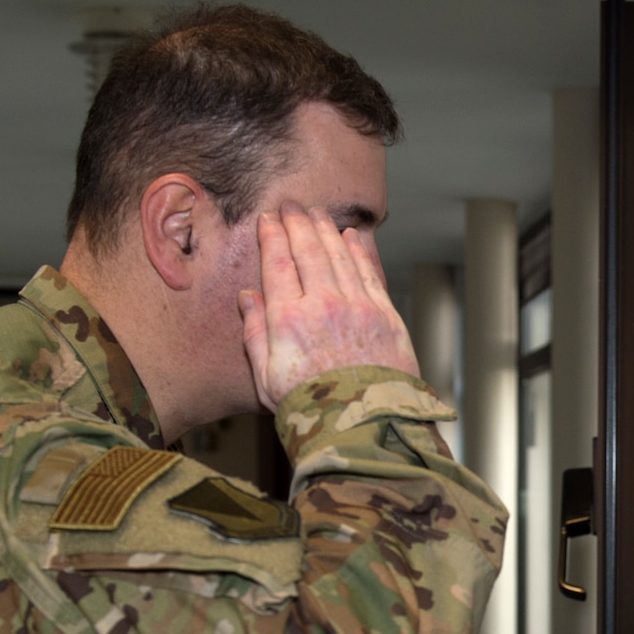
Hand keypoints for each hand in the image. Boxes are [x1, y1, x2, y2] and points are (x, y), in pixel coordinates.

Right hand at [238, 202, 419, 411]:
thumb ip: (255, 334)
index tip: (268, 219)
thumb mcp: (265, 379)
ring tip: (318, 214)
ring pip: (340, 255)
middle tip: (291, 206)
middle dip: (298, 222)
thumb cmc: (309, 409)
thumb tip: (247, 297)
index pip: (278, 263)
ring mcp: (358, 307)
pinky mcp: (386, 315)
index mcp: (288, 320)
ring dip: (327, 230)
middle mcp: (323, 305)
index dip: (273, 236)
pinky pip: (369, 272)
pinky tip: (352, 237)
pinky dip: (359, 250)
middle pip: (309, 250)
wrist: (363, 427)